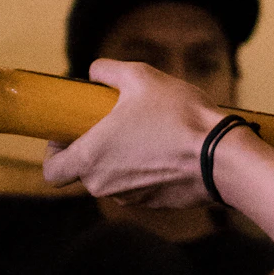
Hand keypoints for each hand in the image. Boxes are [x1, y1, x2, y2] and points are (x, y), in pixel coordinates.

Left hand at [43, 58, 223, 208]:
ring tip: (146, 132)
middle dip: (95, 149)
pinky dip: (145, 171)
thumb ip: (108, 71)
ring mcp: (131, 198)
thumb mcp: (140, 77)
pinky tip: (166, 148)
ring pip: (114, 179)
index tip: (67, 134)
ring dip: (121, 160)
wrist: (221, 156)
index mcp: (91, 158)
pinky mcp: (156, 204)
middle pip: (85, 172)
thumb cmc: (177, 117)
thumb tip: (95, 70)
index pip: (52, 172)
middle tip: (112, 124)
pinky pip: (140, 186)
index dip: (54, 153)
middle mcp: (104, 185)